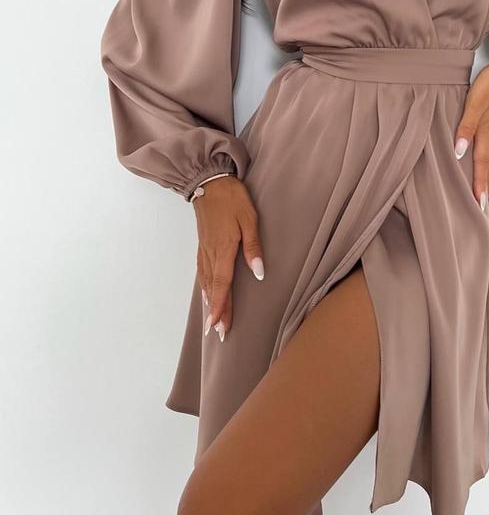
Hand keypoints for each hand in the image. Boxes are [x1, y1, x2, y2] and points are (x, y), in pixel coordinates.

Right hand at [193, 175, 264, 340]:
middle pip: (213, 288)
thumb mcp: (249, 218)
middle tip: (218, 334)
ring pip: (206, 281)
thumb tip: (259, 273)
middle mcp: (210, 252)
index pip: (222, 284)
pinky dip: (204, 287)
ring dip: (210, 302)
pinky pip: (202, 271)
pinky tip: (207, 293)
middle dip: (216, 311)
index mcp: (223, 248)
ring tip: (213, 321)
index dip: (221, 307)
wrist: (209, 181)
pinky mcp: (202, 244)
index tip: (219, 326)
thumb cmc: (232, 198)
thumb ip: (254, 247)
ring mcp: (204, 249)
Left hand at [453, 59, 488, 208]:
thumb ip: (466, 127)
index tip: (479, 204)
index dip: (479, 184)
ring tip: (488, 195)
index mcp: (485, 133)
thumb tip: (459, 152)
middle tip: (484, 208)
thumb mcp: (474, 104)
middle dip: (486, 188)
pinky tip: (486, 166)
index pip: (481, 164)